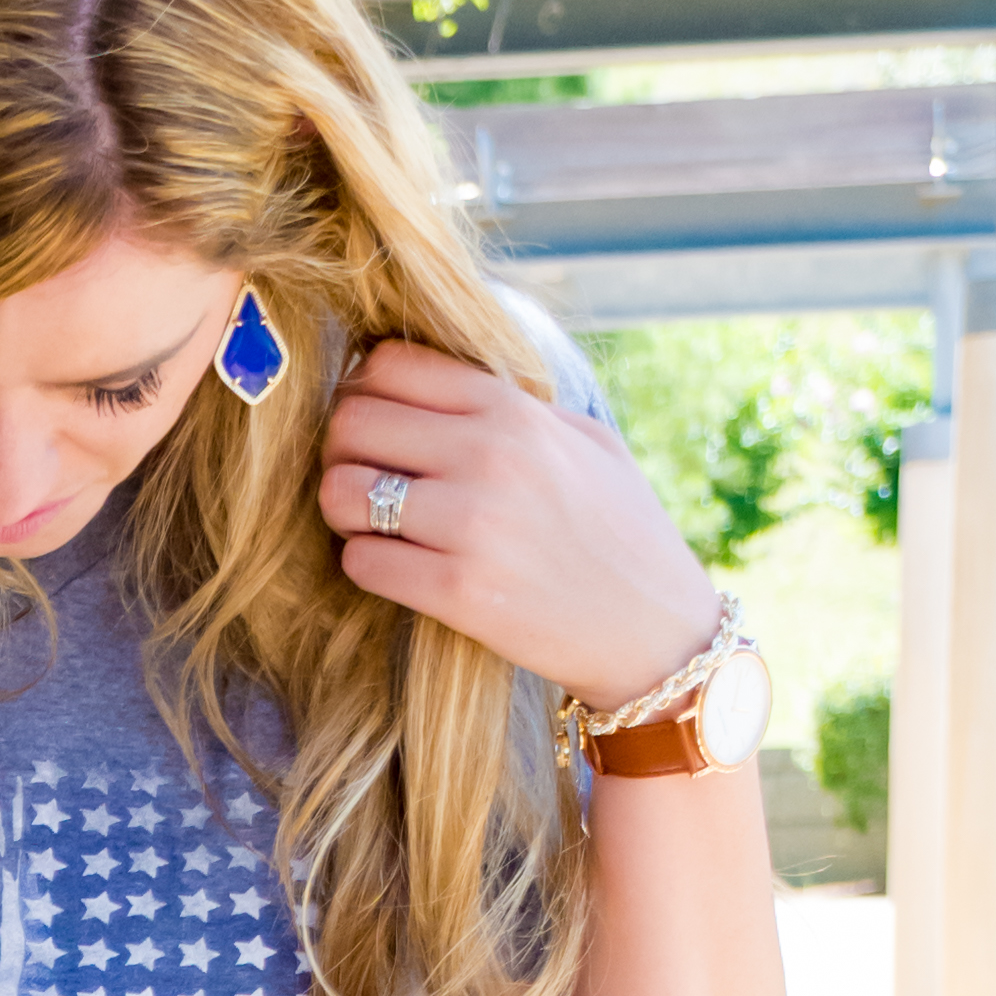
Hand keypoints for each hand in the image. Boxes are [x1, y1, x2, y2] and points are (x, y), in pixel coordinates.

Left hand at [318, 342, 717, 710]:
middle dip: (342, 450)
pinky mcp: (458, 592)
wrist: (653, 630)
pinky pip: (362, 561)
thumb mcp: (583, 439)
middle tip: (363, 478)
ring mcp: (471, 523)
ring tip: (372, 524)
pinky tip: (395, 567)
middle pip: (351, 423)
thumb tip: (434, 383)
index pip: (389, 365)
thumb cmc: (621, 530)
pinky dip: (365, 563)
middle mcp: (487, 455)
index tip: (375, 422)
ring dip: (343, 510)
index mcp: (511, 407)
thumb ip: (512, 405)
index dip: (364, 392)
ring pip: (341, 493)